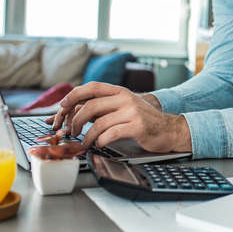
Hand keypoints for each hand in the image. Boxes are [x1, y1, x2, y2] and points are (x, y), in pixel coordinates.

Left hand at [45, 82, 191, 152]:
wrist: (170, 129)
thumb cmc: (144, 121)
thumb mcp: (124, 107)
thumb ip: (104, 107)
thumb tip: (75, 112)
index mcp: (120, 91)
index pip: (92, 87)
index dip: (73, 95)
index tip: (62, 106)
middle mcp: (125, 98)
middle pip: (91, 105)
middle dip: (76, 120)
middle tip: (71, 131)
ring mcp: (132, 112)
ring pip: (99, 122)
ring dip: (87, 136)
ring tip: (84, 143)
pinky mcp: (137, 126)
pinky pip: (111, 134)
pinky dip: (100, 141)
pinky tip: (99, 144)